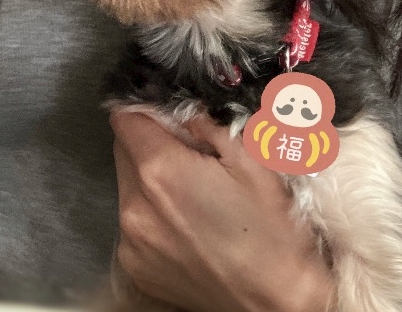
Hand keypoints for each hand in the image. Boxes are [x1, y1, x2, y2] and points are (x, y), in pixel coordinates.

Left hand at [110, 110, 334, 311]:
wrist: (278, 303)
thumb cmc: (272, 230)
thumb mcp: (251, 157)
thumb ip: (205, 121)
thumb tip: (180, 108)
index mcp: (161, 171)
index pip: (124, 117)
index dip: (146, 109)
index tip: (168, 116)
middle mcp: (135, 206)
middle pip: (123, 149)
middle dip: (151, 142)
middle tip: (192, 155)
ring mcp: (131, 241)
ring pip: (127, 185)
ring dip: (150, 178)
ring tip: (195, 193)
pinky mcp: (135, 267)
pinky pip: (133, 221)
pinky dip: (153, 213)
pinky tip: (188, 223)